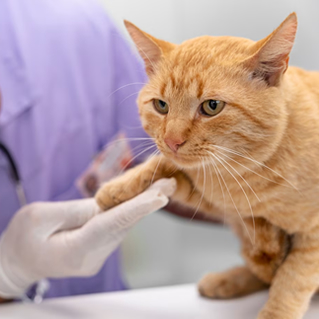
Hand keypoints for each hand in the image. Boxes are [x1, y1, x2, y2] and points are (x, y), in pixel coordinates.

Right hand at [0, 178, 175, 297]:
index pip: (111, 225)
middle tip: (170, 183)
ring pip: (124, 225)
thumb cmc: (22, 240)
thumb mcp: (39, 218)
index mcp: (76, 251)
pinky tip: (143, 196)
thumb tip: (105, 203)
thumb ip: (74, 210)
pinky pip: (117, 226)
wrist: (18, 263)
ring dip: (142, 204)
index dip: (136, 208)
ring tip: (162, 185)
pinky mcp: (99, 247)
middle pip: (124, 225)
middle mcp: (93, 256)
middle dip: (148, 202)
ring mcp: (98, 254)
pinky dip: (131, 210)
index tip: (160, 197)